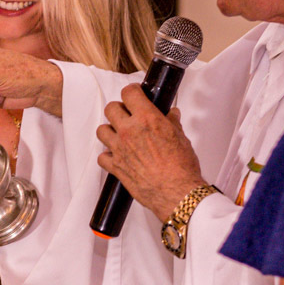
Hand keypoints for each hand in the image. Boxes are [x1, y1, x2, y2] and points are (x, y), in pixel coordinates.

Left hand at [96, 84, 206, 222]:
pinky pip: (101, 156)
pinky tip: (117, 155)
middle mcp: (129, 131)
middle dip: (119, 109)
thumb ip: (172, 123)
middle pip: (111, 108)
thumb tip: (171, 115)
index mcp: (147, 119)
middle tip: (127, 114)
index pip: (129, 93)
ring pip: (101, 130)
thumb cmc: (181, 168)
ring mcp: (119, 149)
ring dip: (110, 130)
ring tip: (120, 134)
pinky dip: (107, 155)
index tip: (134, 94)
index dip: (132, 92)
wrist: (177, 192)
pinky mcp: (115, 166)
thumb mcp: (181, 138)